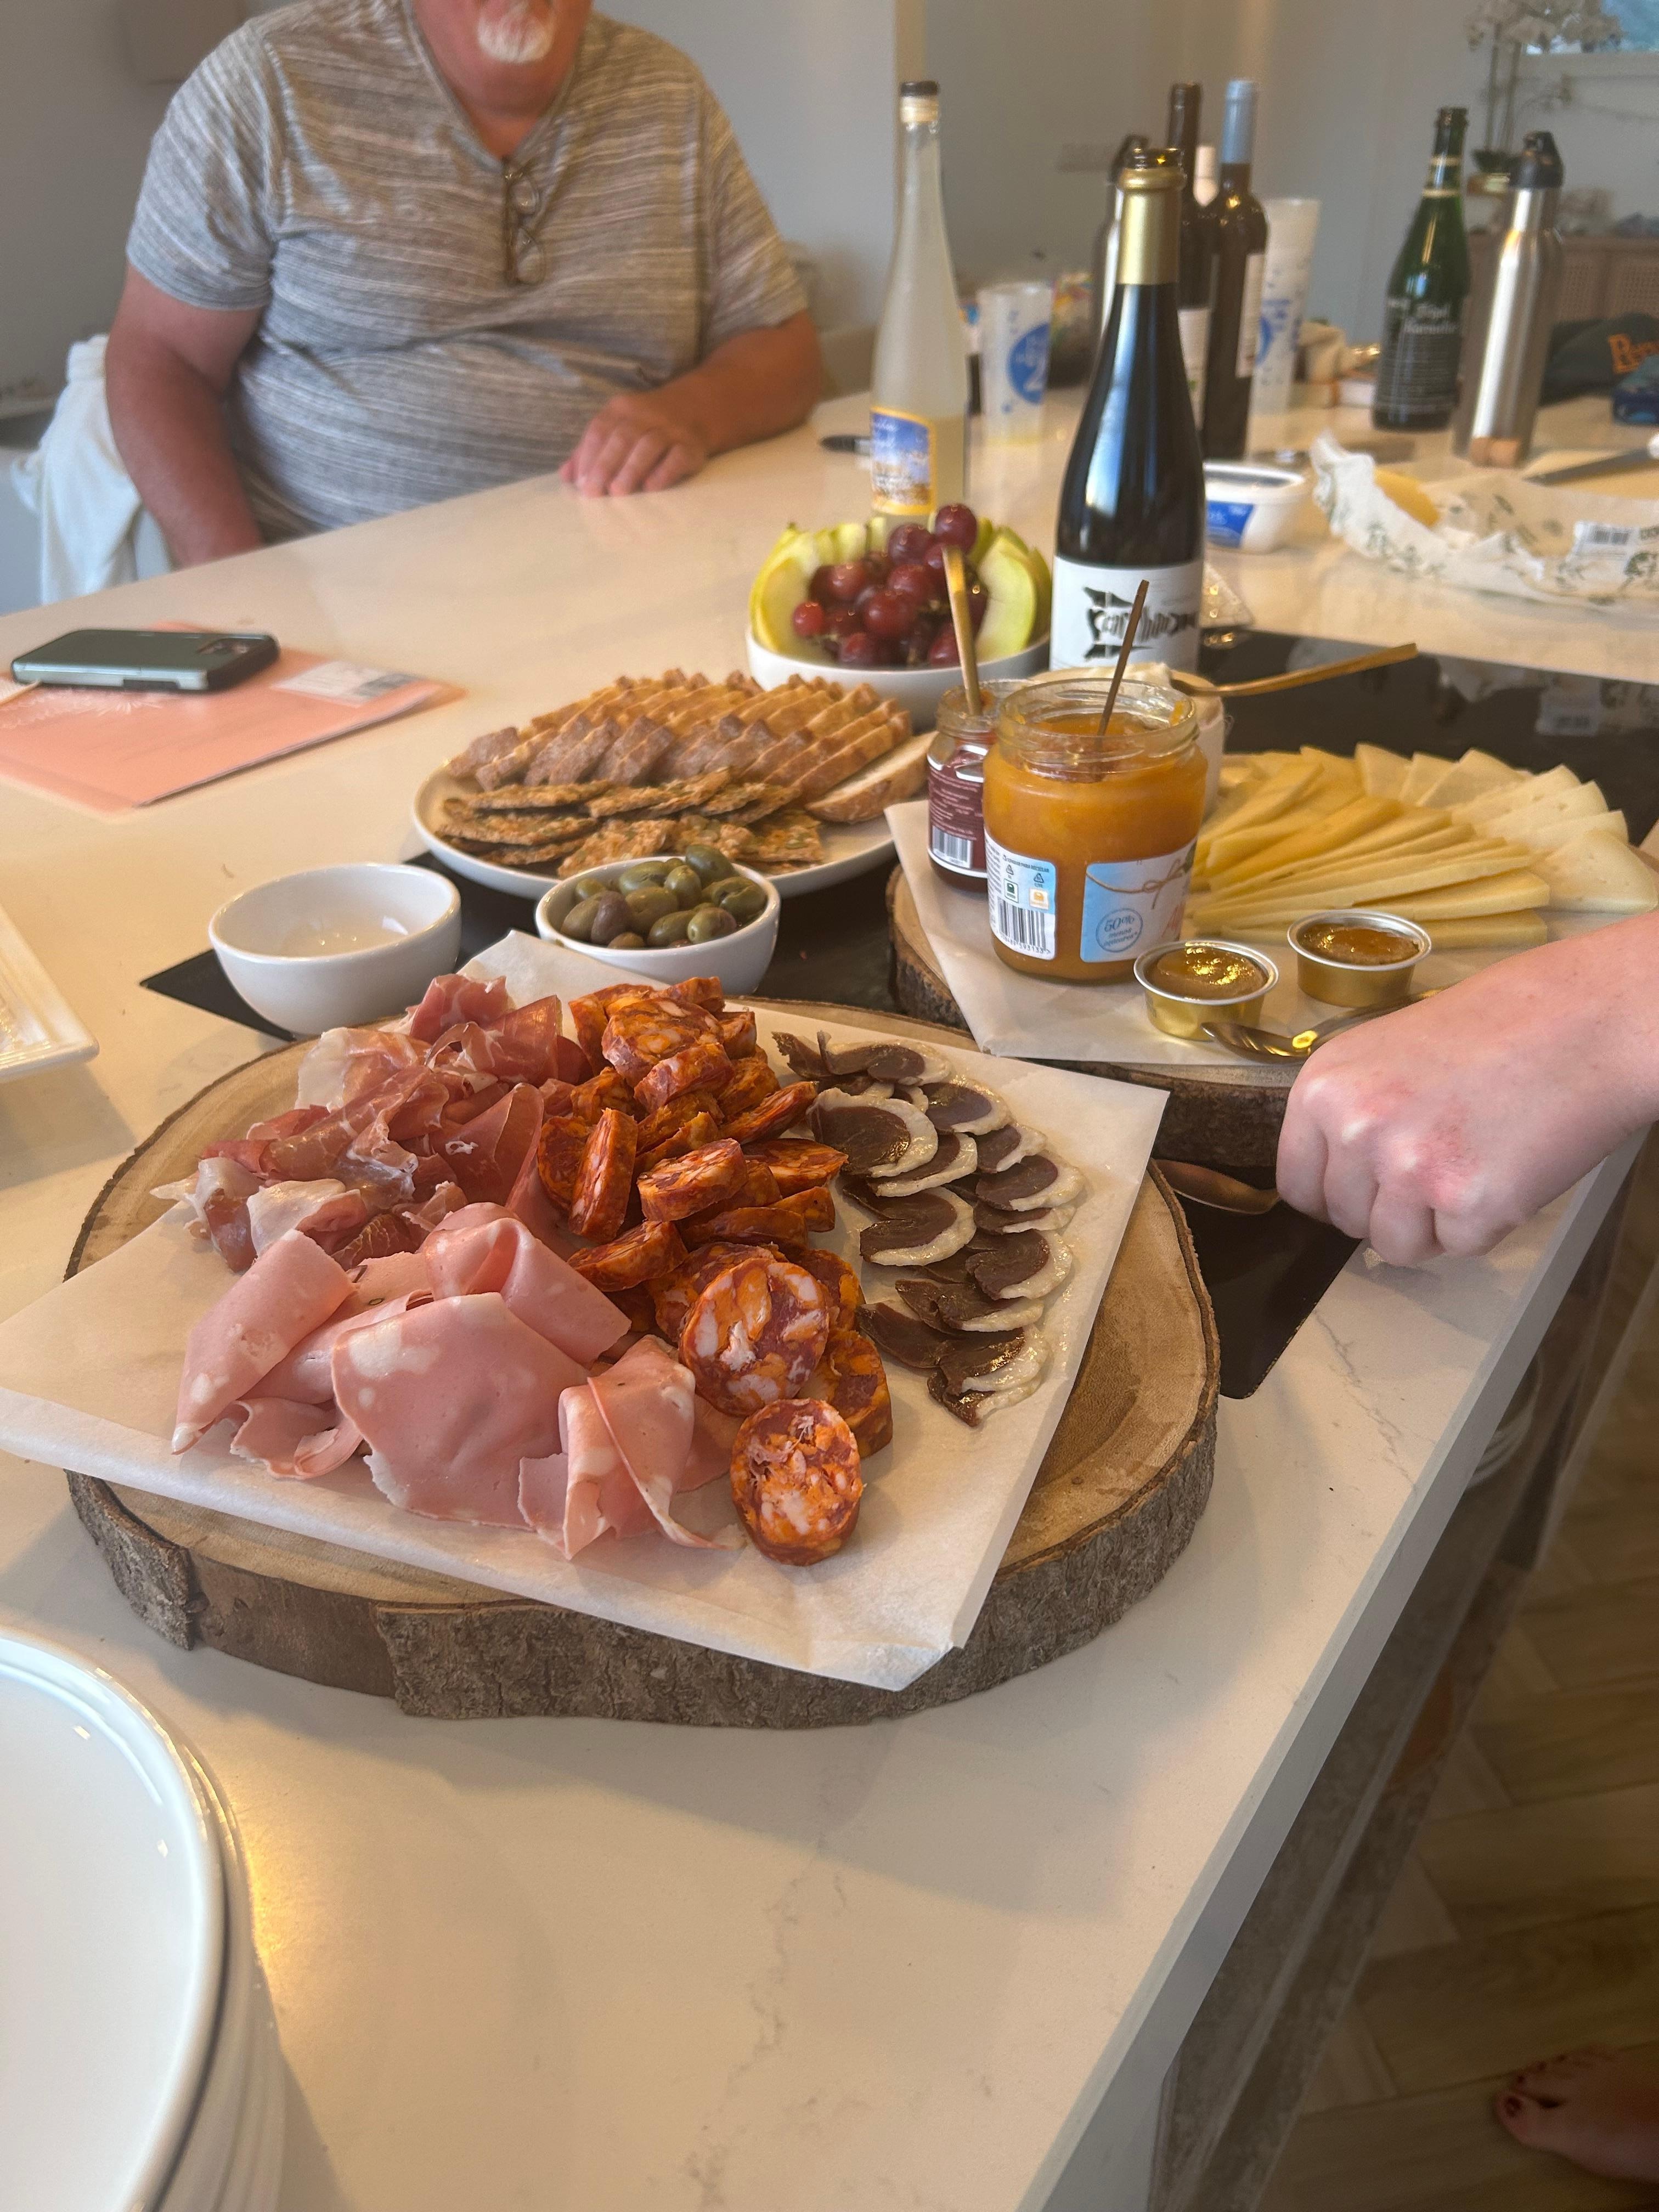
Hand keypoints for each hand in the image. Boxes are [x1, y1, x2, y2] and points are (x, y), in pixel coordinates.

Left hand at [559, 392, 708, 497]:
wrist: (695, 410)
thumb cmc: (645, 427)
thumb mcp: (617, 428)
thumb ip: (590, 450)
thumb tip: (565, 475)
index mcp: (621, 409)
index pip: (600, 429)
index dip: (588, 456)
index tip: (580, 483)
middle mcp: (646, 415)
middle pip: (622, 438)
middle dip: (605, 465)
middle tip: (594, 493)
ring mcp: (671, 429)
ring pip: (649, 445)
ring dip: (631, 469)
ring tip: (618, 492)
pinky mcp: (691, 446)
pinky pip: (677, 457)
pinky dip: (663, 472)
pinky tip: (650, 488)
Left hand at [1275, 912, 1658, 1264]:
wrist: (1587, 1018)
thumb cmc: (1497, 1029)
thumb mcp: (1388, 1053)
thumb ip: (1352, 1112)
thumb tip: (1334, 1176)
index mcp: (1323, 1087)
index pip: (1296, 1184)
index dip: (1337, 1194)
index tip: (1368, 1188)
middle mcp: (1353, 1127)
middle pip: (1345, 1219)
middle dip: (1389, 1208)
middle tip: (1442, 1162)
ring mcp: (1407, 1167)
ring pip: (1394, 1246)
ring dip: (1433, 1225)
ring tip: (1475, 1163)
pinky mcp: (1466, 1201)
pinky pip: (1457, 1246)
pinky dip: (1486, 1223)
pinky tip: (1508, 1168)